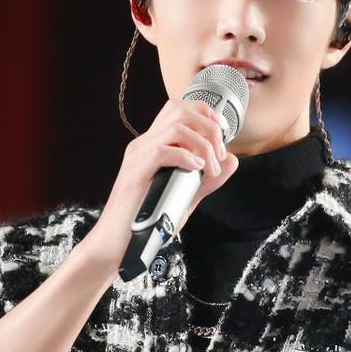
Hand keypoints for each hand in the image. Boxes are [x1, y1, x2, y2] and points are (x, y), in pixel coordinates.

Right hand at [78, 98, 238, 269]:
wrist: (119, 242)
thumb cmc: (147, 219)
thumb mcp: (186, 193)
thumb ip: (208, 177)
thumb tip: (232, 160)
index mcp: (153, 144)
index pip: (178, 109)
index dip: (205, 113)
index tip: (222, 132)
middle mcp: (143, 144)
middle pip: (179, 110)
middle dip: (209, 127)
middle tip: (219, 153)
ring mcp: (137, 156)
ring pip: (176, 129)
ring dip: (202, 146)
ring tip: (209, 168)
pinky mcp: (135, 172)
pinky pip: (162, 151)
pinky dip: (185, 157)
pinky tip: (195, 170)